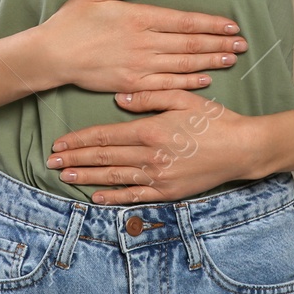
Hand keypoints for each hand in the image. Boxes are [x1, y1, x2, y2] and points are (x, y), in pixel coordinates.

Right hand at [37, 0, 248, 94]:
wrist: (51, 55)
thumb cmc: (72, 21)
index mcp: (139, 18)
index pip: (185, 21)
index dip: (211, 24)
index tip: (231, 26)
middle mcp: (144, 43)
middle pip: (190, 43)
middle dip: (219, 44)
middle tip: (242, 44)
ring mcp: (139, 66)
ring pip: (183, 64)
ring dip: (210, 61)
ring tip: (231, 59)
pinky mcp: (132, 84)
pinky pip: (167, 84)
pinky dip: (189, 81)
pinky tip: (205, 79)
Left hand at [45, 90, 263, 203]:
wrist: (242, 148)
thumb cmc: (214, 119)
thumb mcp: (182, 97)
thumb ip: (149, 97)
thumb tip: (118, 100)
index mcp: (150, 130)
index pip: (105, 137)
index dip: (79, 141)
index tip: (60, 143)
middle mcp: (151, 156)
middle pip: (104, 159)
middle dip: (75, 159)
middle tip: (51, 161)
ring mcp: (159, 177)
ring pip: (115, 178)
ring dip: (87, 178)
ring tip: (66, 176)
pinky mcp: (169, 192)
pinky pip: (135, 195)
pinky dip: (114, 196)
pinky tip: (96, 197)